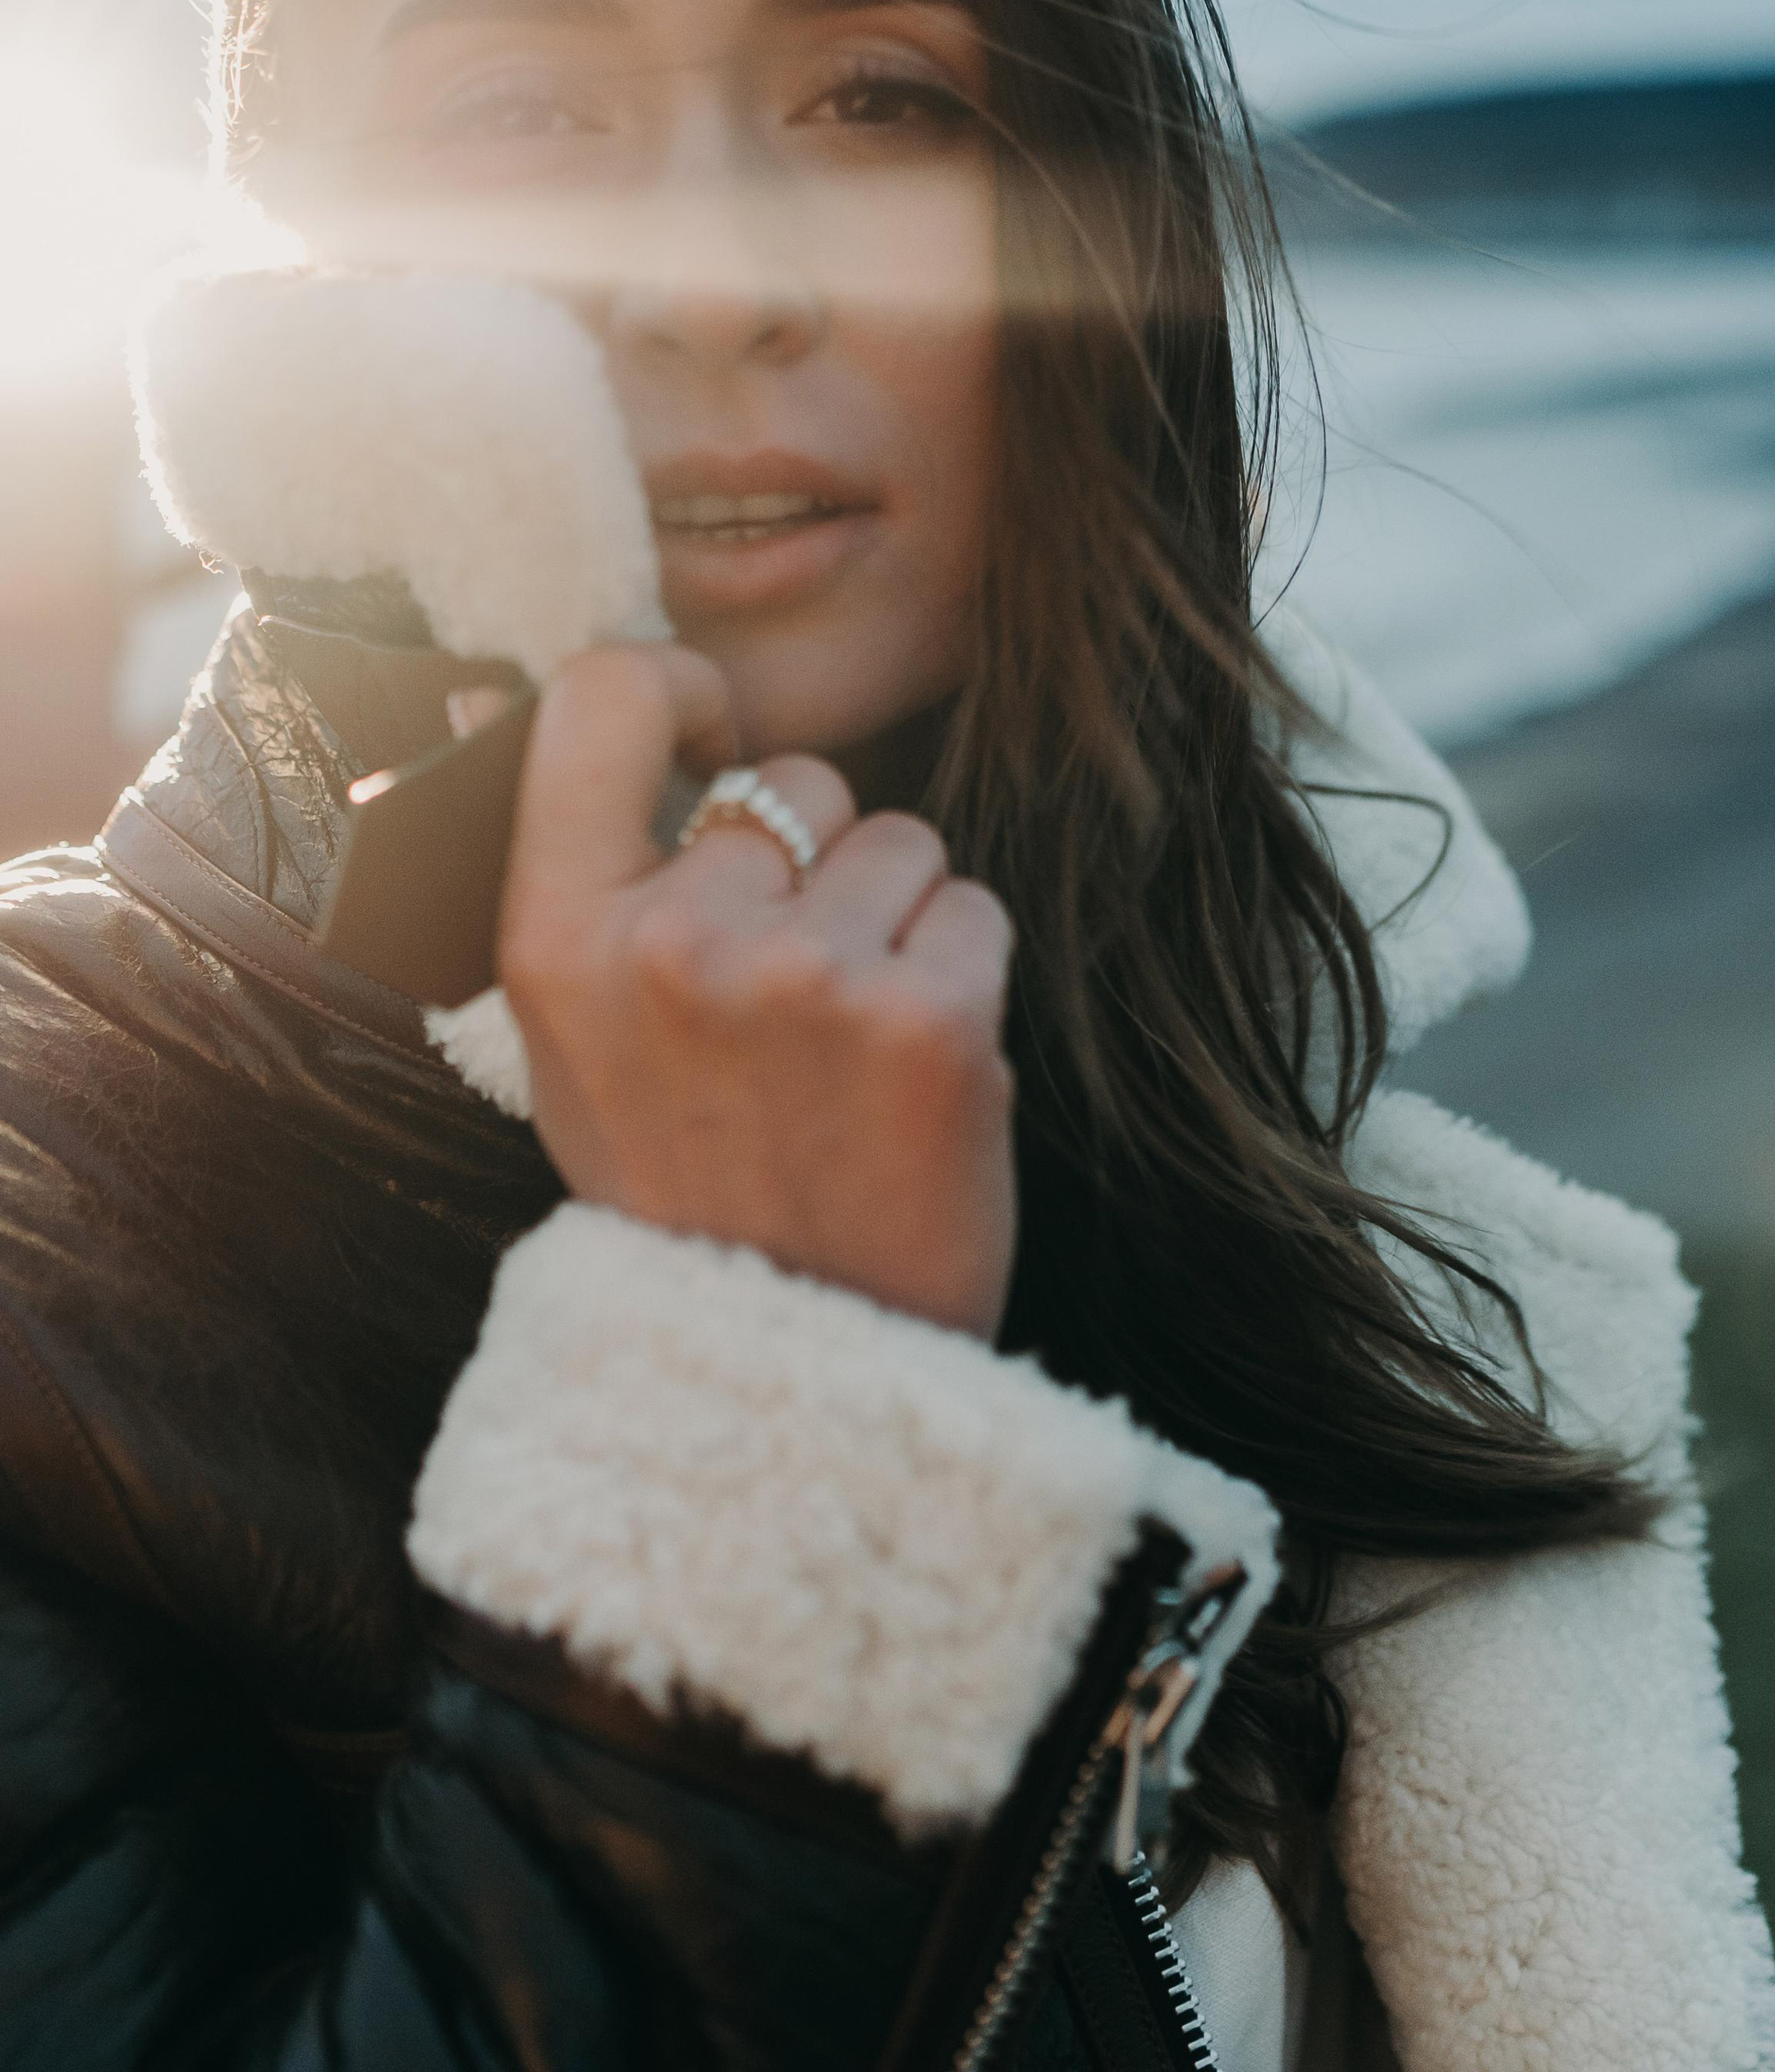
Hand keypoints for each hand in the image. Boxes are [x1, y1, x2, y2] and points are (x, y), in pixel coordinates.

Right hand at [499, 646, 1016, 1336]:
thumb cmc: (684, 1196)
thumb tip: (503, 698)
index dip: (678, 688)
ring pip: (901, 841)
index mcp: (559, 941)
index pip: (599, 698)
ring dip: (897, 920)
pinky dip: (963, 976)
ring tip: (854, 1046)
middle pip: (796, 782)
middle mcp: (677, 942)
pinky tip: (917, 1072)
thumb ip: (566, 877)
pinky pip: (974, 909)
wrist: (788, 1383)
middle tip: (795, 996)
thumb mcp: (569, 1047)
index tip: (715, 736)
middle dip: (815, 859)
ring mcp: (810, 979)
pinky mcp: (934, 1020)